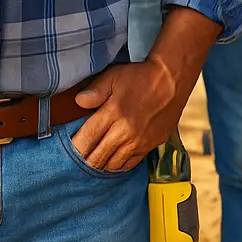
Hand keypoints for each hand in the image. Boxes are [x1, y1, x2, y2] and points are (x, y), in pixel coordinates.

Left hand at [71, 59, 185, 173]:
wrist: (172, 81)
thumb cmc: (140, 77)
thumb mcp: (113, 76)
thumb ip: (94, 90)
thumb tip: (79, 102)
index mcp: (113, 113)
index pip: (87, 139)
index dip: (75, 147)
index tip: (69, 149)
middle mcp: (125, 132)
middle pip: (97, 157)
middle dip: (85, 160)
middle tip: (79, 158)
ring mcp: (139, 142)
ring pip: (113, 165)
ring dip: (101, 164)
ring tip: (94, 160)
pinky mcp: (150, 146)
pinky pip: (130, 164)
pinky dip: (118, 166)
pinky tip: (112, 161)